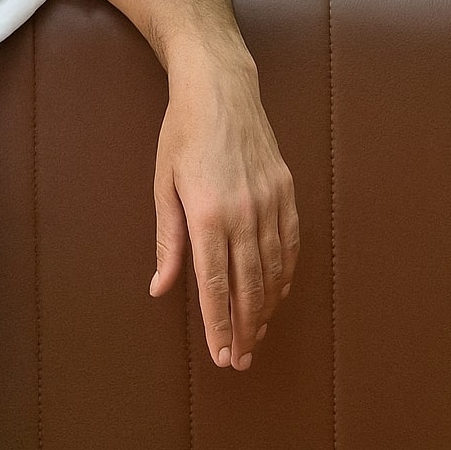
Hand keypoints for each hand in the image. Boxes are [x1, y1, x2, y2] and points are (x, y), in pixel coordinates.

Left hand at [147, 52, 298, 370]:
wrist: (221, 90)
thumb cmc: (182, 135)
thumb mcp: (163, 185)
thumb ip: (167, 241)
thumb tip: (160, 286)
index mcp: (207, 214)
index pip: (215, 284)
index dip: (219, 324)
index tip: (221, 355)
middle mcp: (244, 214)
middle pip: (248, 286)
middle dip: (244, 328)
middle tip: (240, 360)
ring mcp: (270, 203)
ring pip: (273, 270)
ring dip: (265, 307)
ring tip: (255, 335)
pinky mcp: (286, 192)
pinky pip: (290, 244)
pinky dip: (285, 274)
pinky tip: (277, 293)